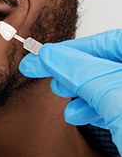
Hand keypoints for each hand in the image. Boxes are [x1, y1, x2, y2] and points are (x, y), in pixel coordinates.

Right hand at [19, 29, 121, 149]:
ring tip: (62, 99)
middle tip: (44, 74)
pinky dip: (93, 107)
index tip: (41, 56)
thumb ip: (83, 73)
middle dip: (73, 71)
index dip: (71, 48)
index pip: (107, 41)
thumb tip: (52, 56)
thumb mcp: (113, 97)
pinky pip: (114, 103)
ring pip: (107, 84)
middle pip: (104, 62)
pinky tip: (77, 114)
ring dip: (79, 91)